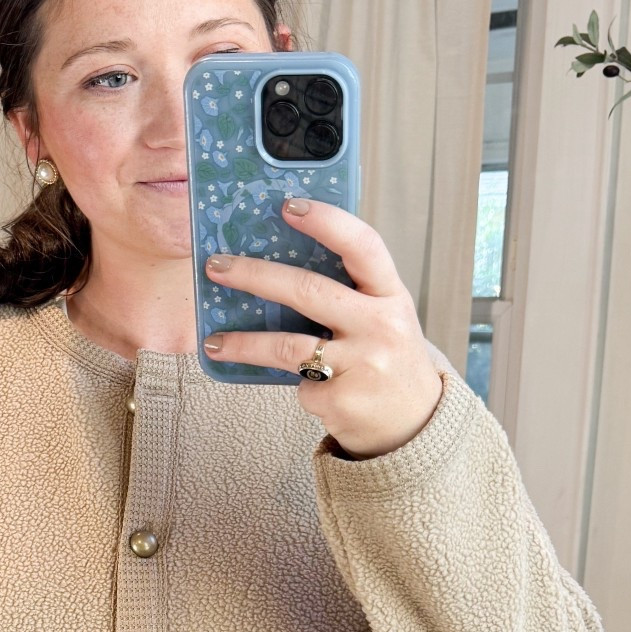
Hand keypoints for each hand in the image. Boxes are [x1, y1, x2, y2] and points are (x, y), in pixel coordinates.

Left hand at [199, 199, 445, 459]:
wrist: (416, 425)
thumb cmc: (387, 360)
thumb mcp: (383, 318)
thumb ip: (348, 294)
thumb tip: (276, 266)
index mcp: (391, 296)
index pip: (363, 246)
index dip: (327, 221)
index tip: (288, 206)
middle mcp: (380, 327)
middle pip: (308, 291)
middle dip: (255, 275)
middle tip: (217, 267)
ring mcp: (361, 366)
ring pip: (287, 347)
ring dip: (243, 343)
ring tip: (214, 343)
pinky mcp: (341, 401)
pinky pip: (301, 385)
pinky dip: (298, 386)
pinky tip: (309, 390)